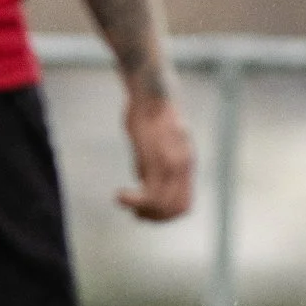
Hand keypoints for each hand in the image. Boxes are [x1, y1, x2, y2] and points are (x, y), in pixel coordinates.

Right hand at [119, 90, 194, 221]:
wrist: (151, 88)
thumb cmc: (148, 111)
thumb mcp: (153, 141)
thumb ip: (152, 163)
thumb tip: (143, 179)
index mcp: (186, 163)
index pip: (184, 203)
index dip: (166, 215)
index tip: (146, 212)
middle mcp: (183, 165)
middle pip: (176, 208)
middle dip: (154, 217)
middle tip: (134, 213)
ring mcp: (172, 162)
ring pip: (163, 204)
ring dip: (142, 211)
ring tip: (125, 202)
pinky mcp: (156, 156)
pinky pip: (151, 191)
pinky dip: (134, 201)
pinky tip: (119, 195)